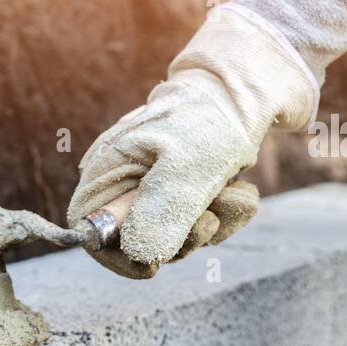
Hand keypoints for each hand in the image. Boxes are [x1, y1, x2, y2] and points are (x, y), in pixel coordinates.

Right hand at [67, 5, 317, 278]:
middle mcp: (128, 180)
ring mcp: (160, 186)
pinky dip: (226, 213)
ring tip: (232, 190)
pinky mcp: (190, 189)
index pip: (89, 229)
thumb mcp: (187, 166)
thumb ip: (161, 212)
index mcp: (109, 169)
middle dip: (180, 238)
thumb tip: (140, 254)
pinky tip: (240, 189)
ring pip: (178, 237)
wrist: (257, 82)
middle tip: (207, 215)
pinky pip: (204, 224)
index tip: (153, 264)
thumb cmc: (212, 118)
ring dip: (213, 222)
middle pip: (138, 242)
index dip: (116, 254)